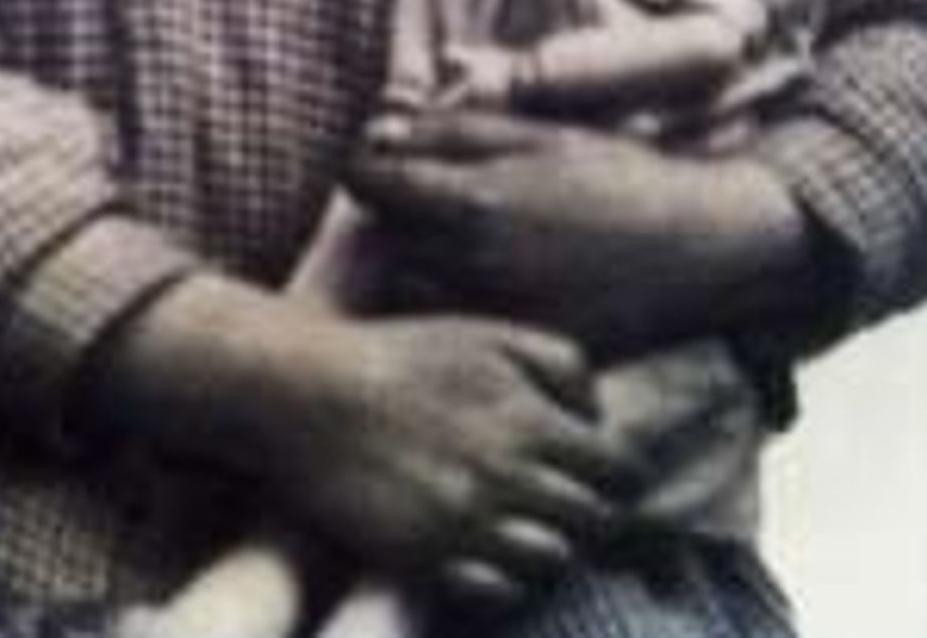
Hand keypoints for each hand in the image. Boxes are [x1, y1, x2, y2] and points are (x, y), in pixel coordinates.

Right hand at [90, 274, 640, 609]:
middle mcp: (507, 473)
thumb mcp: (485, 334)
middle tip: (556, 502)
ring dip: (546, 546)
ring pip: (554, 561)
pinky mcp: (427, 557)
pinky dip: (504, 578)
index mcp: (527, 416)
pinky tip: (483, 551)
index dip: (616, 476)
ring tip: (519, 526)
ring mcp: (467, 520)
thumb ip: (557, 361)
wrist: (306, 392)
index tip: (591, 473)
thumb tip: (598, 412)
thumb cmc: (398, 356)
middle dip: (588, 514)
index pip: (619, 471)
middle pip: (595, 522)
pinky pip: (500, 592)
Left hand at [347, 108, 808, 357]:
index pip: (366, 183)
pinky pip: (457, 336)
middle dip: (391, 225)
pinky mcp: (520, 353)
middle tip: (421, 214)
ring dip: (416, 275)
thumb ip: (456, 132)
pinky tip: (487, 293)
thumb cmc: (617, 176)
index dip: (368, 171)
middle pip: (381, 245)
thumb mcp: (539, 134)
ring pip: (410, 297)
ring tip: (453, 257)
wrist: (699, 247)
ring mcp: (494, 315)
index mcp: (469, 197)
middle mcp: (470, 262)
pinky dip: (454, 315)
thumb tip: (387, 131)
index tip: (382, 171)